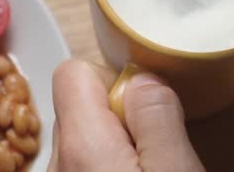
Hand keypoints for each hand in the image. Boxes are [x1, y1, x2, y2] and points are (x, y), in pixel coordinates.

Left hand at [48, 59, 204, 171]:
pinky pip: (82, 164)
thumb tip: (142, 79)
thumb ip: (157, 117)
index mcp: (81, 144)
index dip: (114, 81)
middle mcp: (58, 162)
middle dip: (119, 116)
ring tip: (147, 169)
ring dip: (114, 144)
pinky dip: (106, 165)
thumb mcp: (176, 170)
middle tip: (154, 150)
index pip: (73, 72)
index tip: (144, 110)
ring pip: (84, 138)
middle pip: (80, 105)